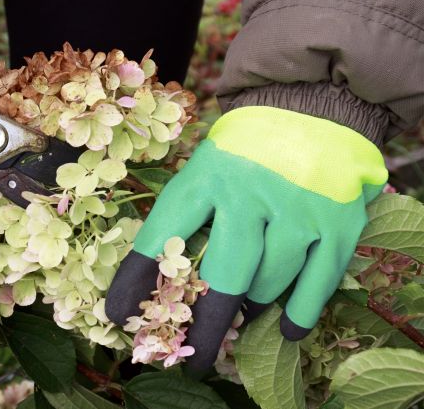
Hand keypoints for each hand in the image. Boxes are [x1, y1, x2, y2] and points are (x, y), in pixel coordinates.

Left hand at [106, 106, 386, 370]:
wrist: (314, 104)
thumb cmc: (246, 143)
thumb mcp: (205, 162)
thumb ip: (188, 211)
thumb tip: (159, 275)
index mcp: (204, 176)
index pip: (160, 239)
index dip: (136, 282)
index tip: (121, 315)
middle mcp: (248, 194)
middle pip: (221, 278)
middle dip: (203, 325)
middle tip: (191, 354)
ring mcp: (296, 210)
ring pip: (267, 284)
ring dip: (251, 306)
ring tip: (242, 316)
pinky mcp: (337, 223)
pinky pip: (316, 285)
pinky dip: (299, 313)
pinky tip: (284, 329)